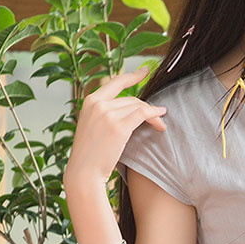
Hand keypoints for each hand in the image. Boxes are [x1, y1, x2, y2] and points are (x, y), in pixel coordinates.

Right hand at [64, 65, 165, 188]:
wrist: (84, 172)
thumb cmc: (90, 154)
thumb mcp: (92, 126)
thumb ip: (104, 114)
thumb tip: (130, 109)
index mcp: (90, 101)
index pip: (115, 83)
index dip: (132, 76)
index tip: (145, 71)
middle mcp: (97, 103)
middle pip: (131, 98)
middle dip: (147, 108)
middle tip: (160, 117)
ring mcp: (107, 114)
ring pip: (138, 106)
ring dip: (153, 114)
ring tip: (161, 124)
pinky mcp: (118, 126)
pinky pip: (142, 114)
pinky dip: (154, 115)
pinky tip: (161, 121)